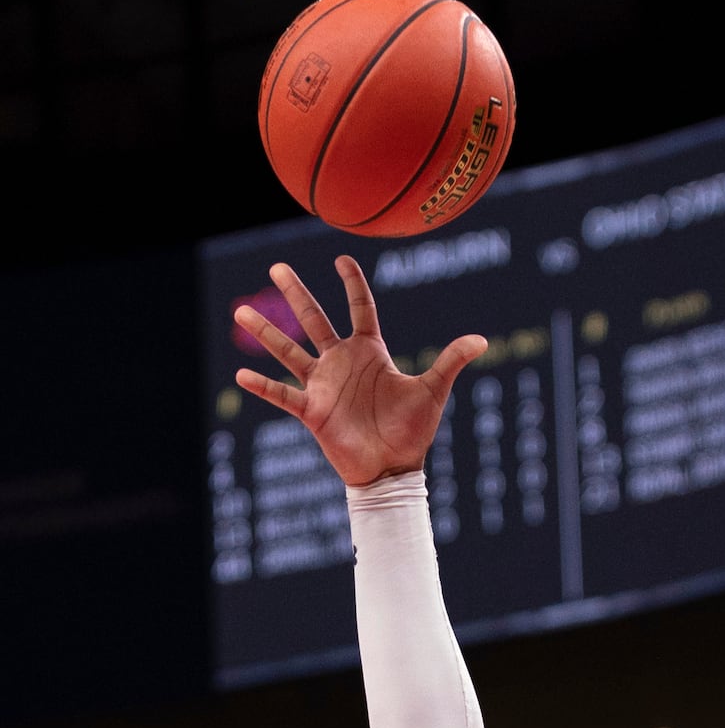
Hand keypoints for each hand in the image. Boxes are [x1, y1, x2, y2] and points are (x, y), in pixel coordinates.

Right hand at [234, 256, 483, 486]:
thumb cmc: (412, 432)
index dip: (353, 283)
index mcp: (369, 352)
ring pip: (289, 351)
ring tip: (240, 310)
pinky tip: (241, 373)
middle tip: (277, 266)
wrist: (393, 470)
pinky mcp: (313, 410)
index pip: (360, 309)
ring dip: (266, 332)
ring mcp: (324, 385)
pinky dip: (263, 385)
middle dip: (297, 293)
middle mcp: (342, 362)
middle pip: (314, 319)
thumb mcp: (432, 391)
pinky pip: (282, 394)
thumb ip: (451, 361)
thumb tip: (482, 340)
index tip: (341, 257)